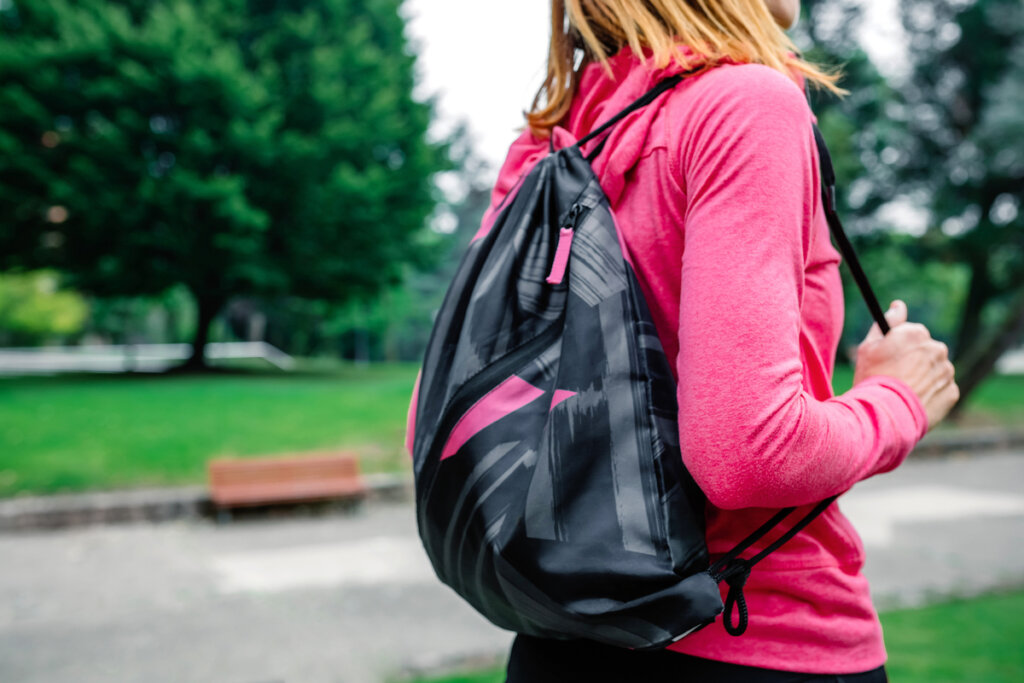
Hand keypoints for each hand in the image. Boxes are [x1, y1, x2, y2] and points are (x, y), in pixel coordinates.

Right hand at [853, 300, 959, 430]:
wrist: (885, 414)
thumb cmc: (872, 378)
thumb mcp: (869, 347)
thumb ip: (887, 322)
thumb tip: (898, 305)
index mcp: (916, 333)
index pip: (912, 333)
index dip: (898, 347)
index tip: (890, 360)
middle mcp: (936, 348)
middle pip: (926, 350)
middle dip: (914, 360)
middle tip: (895, 376)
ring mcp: (946, 371)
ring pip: (935, 370)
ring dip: (924, 377)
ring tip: (903, 392)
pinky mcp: (952, 392)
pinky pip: (942, 389)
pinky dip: (931, 394)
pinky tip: (914, 401)